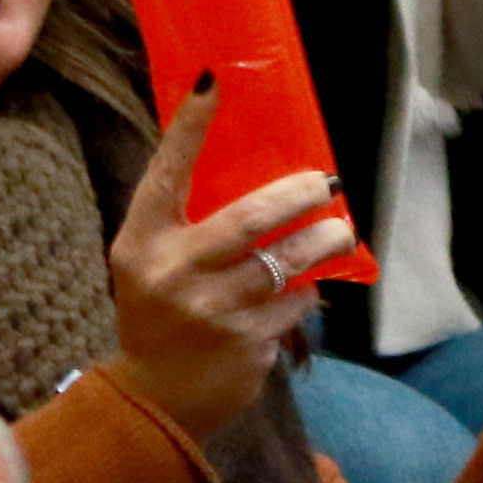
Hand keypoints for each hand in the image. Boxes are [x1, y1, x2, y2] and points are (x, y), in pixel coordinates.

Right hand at [102, 84, 357, 448]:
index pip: (166, 172)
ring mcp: (213, 312)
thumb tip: (240, 158)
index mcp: (142, 243)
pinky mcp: (247, 345)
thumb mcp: (147, 261)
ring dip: (323, 243)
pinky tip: (305, 289)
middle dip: (300, 195)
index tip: (214, 81)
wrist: (154, 401)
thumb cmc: (156, 313)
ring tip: (340, 232)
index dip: (190, 126)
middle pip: (250, 218)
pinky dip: (306, 293)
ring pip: (287, 262)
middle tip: (328, 184)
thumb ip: (180, 219)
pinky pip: (294, 304)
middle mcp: (175, 273)